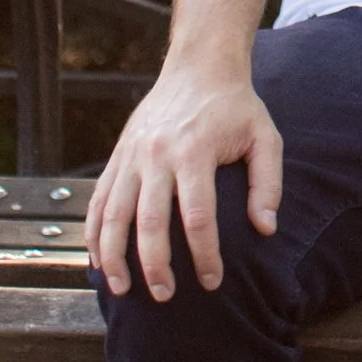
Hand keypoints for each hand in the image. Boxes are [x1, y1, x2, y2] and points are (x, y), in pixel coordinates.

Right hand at [86, 60, 281, 302]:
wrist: (199, 65)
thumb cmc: (236, 107)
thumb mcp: (265, 137)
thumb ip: (268, 184)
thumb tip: (266, 229)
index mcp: (195, 151)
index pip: (197, 216)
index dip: (204, 255)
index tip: (212, 282)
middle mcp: (157, 154)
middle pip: (149, 221)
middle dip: (154, 265)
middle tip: (165, 296)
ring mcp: (132, 154)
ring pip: (113, 214)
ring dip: (114, 256)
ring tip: (122, 290)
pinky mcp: (118, 155)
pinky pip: (98, 199)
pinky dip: (94, 232)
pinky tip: (98, 260)